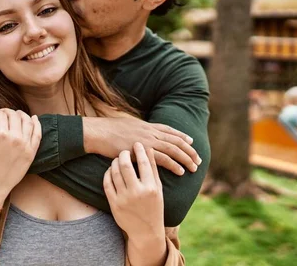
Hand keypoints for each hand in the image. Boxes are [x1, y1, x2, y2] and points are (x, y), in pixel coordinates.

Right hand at [0, 109, 40, 207]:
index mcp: (0, 135)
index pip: (1, 115)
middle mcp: (15, 138)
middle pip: (15, 116)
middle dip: (8, 111)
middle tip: (3, 113)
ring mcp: (25, 146)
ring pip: (28, 122)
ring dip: (22, 115)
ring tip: (16, 114)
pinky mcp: (31, 153)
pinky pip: (37, 134)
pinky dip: (37, 124)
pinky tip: (34, 118)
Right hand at [84, 117, 200, 175]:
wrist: (99, 132)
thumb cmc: (107, 130)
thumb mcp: (125, 126)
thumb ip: (136, 130)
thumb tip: (139, 133)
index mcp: (146, 125)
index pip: (169, 130)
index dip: (181, 136)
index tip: (191, 142)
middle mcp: (150, 132)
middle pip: (175, 140)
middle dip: (189, 150)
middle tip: (198, 159)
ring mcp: (147, 141)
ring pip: (173, 149)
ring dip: (185, 158)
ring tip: (194, 167)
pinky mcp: (143, 152)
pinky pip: (162, 159)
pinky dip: (173, 165)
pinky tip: (180, 171)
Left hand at [104, 143, 166, 265]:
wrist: (145, 231)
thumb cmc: (154, 206)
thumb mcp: (158, 188)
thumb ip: (153, 169)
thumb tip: (149, 149)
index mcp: (150, 188)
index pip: (143, 163)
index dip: (139, 151)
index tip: (137, 144)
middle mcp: (137, 193)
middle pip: (125, 165)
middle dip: (124, 154)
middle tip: (124, 151)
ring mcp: (124, 199)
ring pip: (114, 172)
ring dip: (115, 162)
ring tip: (118, 159)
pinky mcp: (114, 204)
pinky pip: (107, 183)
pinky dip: (108, 173)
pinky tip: (111, 170)